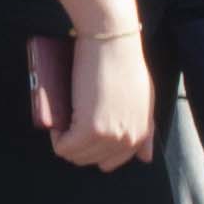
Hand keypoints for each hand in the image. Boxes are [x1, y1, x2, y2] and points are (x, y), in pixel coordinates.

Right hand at [31, 29, 156, 168]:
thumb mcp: (145, 100)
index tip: (80, 131)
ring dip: (64, 141)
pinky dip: (56, 138)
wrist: (112, 41)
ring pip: (75, 155)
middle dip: (76, 146)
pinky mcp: (90, 129)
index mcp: (140, 135)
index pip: (111, 161)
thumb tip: (145, 157)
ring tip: (62, 118)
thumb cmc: (125, 63)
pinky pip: (63, 147)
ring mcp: (109, 136)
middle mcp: (127, 140)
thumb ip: (147, 129)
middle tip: (69, 122)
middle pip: (91, 160)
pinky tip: (56, 122)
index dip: (92, 149)